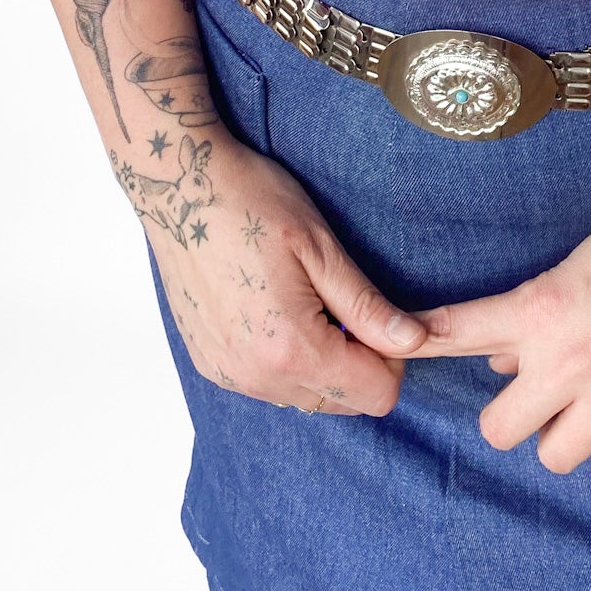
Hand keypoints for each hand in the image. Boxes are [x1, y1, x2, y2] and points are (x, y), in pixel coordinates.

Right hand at [116, 125, 429, 413]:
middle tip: (344, 302)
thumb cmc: (250, 202)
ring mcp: (228, 373)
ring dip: (321, 362)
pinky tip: (277, 308)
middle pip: (341, 403)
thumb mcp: (320, 246)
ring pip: (304, 396)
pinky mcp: (210, 364)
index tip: (379, 316)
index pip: (374, 395)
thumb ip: (367, 306)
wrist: (177, 187)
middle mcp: (255, 376)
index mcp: (290, 348)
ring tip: (307, 301)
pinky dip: (286, 360)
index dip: (392, 357)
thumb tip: (413, 343)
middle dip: (358, 362)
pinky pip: (268, 384)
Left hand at [410, 180, 590, 495]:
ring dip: (566, 438)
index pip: (456, 332)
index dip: (416, 346)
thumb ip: (530, 312)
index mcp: (540, 308)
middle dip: (514, 414)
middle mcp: (568, 359)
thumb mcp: (575, 263)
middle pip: (498, 429)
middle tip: (540, 396)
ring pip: (553, 457)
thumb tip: (500, 365)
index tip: (390, 353)